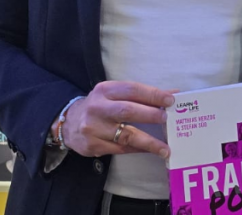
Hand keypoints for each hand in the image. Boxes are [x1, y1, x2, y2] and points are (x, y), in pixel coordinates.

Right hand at [60, 81, 175, 157]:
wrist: (68, 123)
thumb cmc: (100, 106)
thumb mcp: (115, 94)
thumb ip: (141, 95)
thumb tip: (173, 94)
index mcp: (105, 90)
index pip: (132, 89)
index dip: (152, 94)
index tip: (171, 99)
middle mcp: (97, 108)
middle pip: (127, 111)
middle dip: (150, 115)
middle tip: (167, 119)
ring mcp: (94, 128)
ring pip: (126, 135)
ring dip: (149, 142)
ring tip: (165, 148)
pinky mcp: (93, 146)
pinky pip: (121, 149)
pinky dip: (138, 150)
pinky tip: (150, 151)